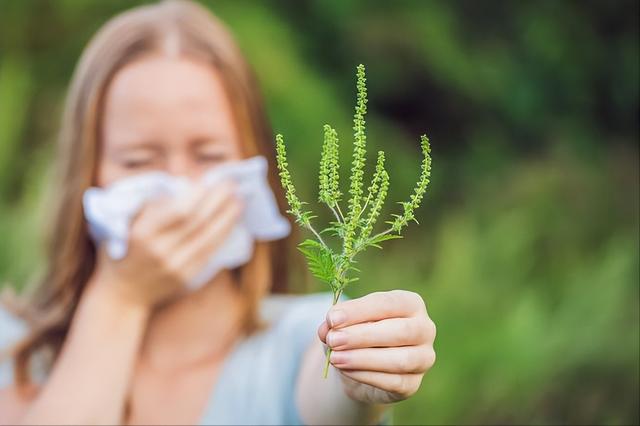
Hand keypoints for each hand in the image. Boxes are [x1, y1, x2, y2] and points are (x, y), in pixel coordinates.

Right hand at [90, 181, 242, 309]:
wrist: (122, 293)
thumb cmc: (122, 249)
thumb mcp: (124, 223)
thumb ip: (151, 205)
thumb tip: (184, 187)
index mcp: (143, 233)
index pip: (179, 212)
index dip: (198, 196)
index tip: (209, 182)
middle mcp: (160, 251)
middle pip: (198, 222)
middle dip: (218, 201)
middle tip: (232, 185)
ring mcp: (175, 267)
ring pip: (209, 238)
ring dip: (227, 218)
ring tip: (239, 201)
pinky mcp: (186, 277)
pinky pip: (210, 252)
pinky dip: (222, 235)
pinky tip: (231, 222)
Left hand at [317, 290, 435, 403]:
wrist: (361, 365)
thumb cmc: (356, 333)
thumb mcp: (344, 322)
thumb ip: (336, 322)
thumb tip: (327, 328)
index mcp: (410, 303)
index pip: (388, 303)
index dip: (359, 311)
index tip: (332, 318)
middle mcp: (424, 329)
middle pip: (399, 331)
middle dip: (362, 336)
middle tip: (334, 340)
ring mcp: (423, 358)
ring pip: (399, 360)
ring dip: (363, 359)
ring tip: (335, 358)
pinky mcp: (413, 384)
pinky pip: (393, 382)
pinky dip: (366, 376)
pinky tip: (345, 370)